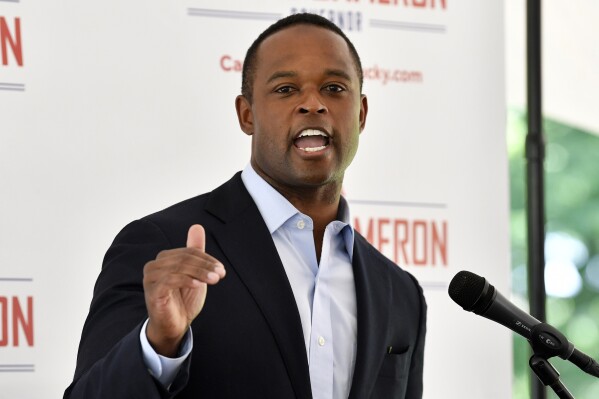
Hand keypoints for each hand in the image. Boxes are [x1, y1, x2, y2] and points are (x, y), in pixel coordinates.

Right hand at [143, 224, 224, 356]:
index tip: (221, 269)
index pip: (188, 252)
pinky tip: (199, 285)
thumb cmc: (183, 299)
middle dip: (205, 265)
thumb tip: (197, 226)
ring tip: (214, 279)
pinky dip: (187, 280)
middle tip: (220, 274)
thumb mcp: (194, 273)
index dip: (207, 259)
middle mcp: (154, 265)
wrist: (173, 325)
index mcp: (164, 258)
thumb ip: (195, 251)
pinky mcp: (152, 291)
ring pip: (179, 268)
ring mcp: (151, 278)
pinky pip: (170, 281)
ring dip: (200, 273)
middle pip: (184, 258)